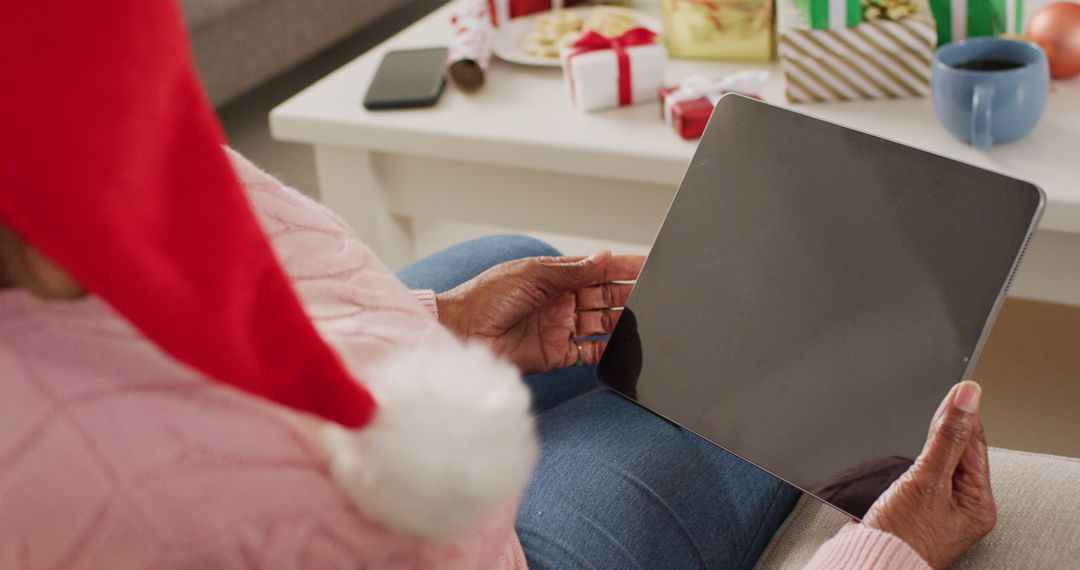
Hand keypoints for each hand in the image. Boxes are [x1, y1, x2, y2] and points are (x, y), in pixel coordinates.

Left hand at [435, 251, 644, 374]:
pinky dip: (609, 351)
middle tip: (655, 293)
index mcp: (555, 276)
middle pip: (605, 297)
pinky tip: (624, 347)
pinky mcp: (557, 354)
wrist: (462, 333)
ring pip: (603, 324)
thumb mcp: (531, 275)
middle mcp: (561, 301)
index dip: (622, 267)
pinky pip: (590, 352)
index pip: (597, 270)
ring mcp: (560, 328)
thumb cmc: (485, 297)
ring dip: (623, 321)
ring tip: (646, 319)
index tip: (649, 265)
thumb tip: (604, 256)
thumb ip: (571, 270)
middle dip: (630, 294)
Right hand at [862, 381, 996, 568]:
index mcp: (978, 503)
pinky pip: (919, 475)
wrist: (867, 562)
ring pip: (937, 462)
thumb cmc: (900, 537)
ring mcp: (937, 509)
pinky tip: (902, 458)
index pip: (975, 445)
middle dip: (946, 429)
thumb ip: (947, 435)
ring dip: (927, 444)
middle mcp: (962, 507)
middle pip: (958, 452)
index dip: (965, 414)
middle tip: (938, 404)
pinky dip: (912, 462)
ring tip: (919, 427)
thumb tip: (968, 396)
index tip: (959, 388)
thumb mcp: (926, 479)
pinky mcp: (913, 509)